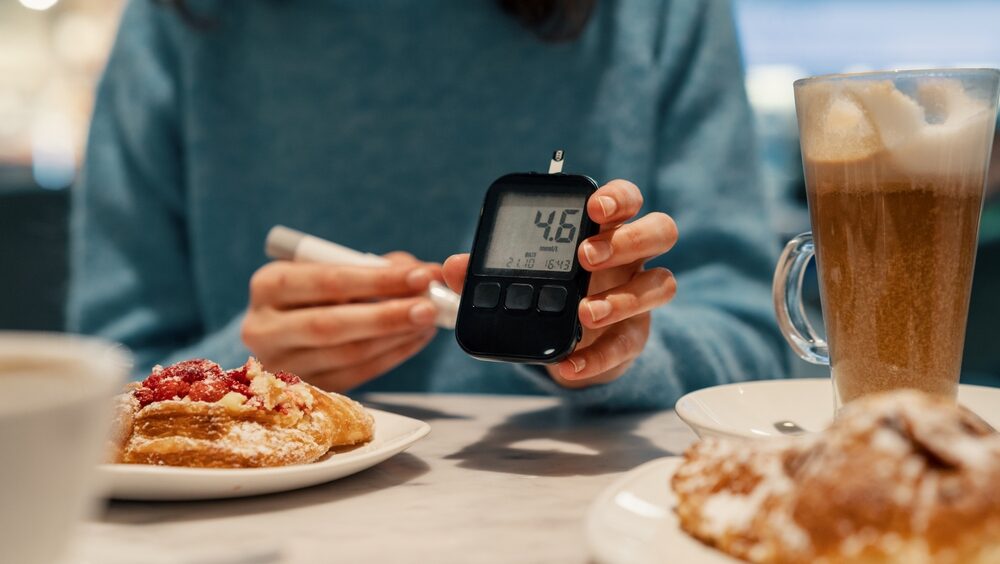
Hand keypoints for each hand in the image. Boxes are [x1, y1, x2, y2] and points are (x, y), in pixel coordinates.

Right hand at [241, 253, 440, 391]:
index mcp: (268, 285)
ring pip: (348, 354)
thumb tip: (424, 274)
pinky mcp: (305, 390)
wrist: (284, 330)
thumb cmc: (315, 291)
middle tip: (429, 307)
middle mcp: (264, 328)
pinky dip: (392, 356)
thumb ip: (373, 266)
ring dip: (396, 337)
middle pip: (331, 325)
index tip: (421, 276)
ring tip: (428, 322)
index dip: (378, 280)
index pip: (326, 282)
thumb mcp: (331, 268)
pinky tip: (415, 339)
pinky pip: (356, 374)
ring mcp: (281, 366)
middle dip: (388, 315)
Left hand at [443, 179, 676, 388]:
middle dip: (627, 240)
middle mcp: (632, 257)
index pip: (625, 200)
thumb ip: (485, 269)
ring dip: (623, 298)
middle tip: (586, 256)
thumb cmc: (547, 291)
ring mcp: (638, 295)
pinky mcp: (634, 336)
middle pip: (660, 231)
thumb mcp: (516, 277)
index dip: (617, 198)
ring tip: (584, 313)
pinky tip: (569, 364)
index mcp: (604, 228)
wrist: (566, 341)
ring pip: (661, 284)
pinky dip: (598, 357)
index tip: (594, 207)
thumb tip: (453, 267)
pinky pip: (629, 344)